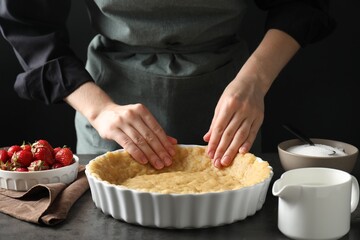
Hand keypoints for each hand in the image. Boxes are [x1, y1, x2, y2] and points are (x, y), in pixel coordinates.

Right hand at [91, 103, 177, 168]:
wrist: (102, 113)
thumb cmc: (124, 118)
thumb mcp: (140, 120)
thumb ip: (154, 130)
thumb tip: (173, 142)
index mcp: (142, 111)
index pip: (157, 128)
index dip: (165, 142)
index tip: (172, 153)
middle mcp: (133, 114)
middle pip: (149, 136)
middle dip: (160, 150)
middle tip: (167, 162)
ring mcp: (122, 122)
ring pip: (140, 141)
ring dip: (150, 154)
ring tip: (158, 164)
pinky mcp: (113, 130)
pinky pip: (127, 143)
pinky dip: (137, 153)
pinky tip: (144, 160)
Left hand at [204, 29, 299, 167]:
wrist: (253, 82)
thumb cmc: (234, 92)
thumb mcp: (221, 104)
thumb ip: (215, 122)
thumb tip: (207, 138)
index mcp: (229, 104)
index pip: (219, 127)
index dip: (214, 142)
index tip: (209, 153)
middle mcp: (241, 110)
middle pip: (230, 133)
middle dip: (222, 149)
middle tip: (217, 162)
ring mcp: (251, 114)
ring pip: (241, 136)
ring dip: (233, 150)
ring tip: (226, 161)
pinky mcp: (259, 118)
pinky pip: (252, 133)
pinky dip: (247, 144)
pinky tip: (242, 153)